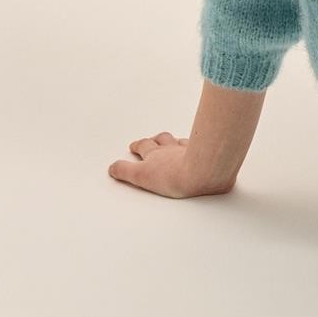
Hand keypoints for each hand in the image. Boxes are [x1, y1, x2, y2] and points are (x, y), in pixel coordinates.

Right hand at [107, 131, 232, 198]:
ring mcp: (188, 150)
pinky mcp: (204, 154)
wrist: (203, 171)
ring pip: (177, 141)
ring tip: (168, 140)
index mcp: (155, 155)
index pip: (142, 148)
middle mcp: (171, 150)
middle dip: (151, 140)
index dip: (137, 146)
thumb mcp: (141, 176)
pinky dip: (193, 144)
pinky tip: (196, 144)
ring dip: (170, 141)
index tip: (132, 146)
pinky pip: (198, 144)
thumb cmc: (175, 176)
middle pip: (159, 140)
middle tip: (147, 141)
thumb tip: (112, 168)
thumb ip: (125, 172)